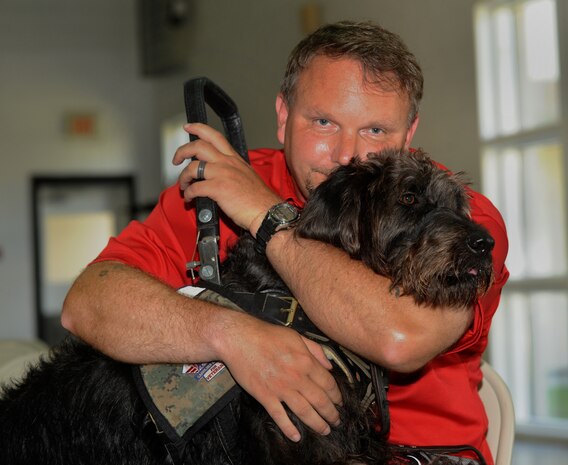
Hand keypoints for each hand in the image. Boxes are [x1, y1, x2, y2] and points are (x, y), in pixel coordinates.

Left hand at [173, 123, 280, 234]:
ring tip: (183, 185)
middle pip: (199, 146)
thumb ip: (232, 171)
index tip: (188, 127)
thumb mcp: (247, 176)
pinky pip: (194, 187)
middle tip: (176, 159)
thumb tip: (217, 176)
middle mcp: (228, 162)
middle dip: (182, 151)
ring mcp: (222, 174)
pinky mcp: (218, 189)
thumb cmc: (259, 200)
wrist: (267, 212)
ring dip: (183, 177)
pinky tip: (190, 199)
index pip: (215, 136)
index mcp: (235, 159)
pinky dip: (188, 194)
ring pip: (193, 167)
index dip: (199, 128)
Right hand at [214, 313, 342, 441]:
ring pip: (304, 412)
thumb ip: (315, 350)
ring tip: (324, 430)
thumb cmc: (267, 334)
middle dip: (331, 414)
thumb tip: (329, 366)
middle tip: (337, 421)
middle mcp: (296, 377)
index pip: (328, 383)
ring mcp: (280, 388)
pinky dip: (288, 429)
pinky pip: (279, 416)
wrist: (239, 338)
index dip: (337, 395)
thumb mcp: (296, 335)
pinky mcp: (265, 396)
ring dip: (317, 424)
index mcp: (305, 361)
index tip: (340, 402)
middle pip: (320, 401)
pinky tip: (296, 437)